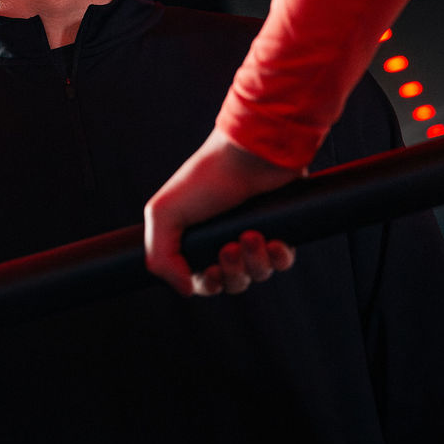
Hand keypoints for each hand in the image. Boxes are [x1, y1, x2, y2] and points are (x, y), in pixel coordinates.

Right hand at [144, 127, 300, 297]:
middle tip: (229, 247)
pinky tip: (273, 241)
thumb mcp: (163, 214)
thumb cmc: (204, 178)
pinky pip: (283, 260)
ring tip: (251, 234)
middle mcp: (226, 238)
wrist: (247, 153)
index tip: (210, 273)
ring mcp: (255, 234)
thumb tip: (186, 290)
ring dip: (255, 262)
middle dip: (231, 273)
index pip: (203, 280)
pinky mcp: (282, 228)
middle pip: (233, 282)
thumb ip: (160, 258)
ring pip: (258, 273)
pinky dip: (278, 257)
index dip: (208, 284)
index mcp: (198, 237)